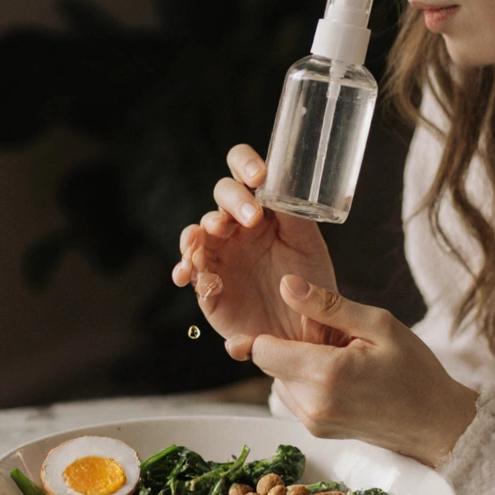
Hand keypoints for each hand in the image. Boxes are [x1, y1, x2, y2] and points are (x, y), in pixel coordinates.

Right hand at [172, 144, 344, 359]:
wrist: (305, 331)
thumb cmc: (310, 283)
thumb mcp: (308, 244)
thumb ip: (294, 215)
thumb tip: (281, 187)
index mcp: (263, 207)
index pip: (245, 172)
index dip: (244, 163)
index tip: (258, 176)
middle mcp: (238, 226)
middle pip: (221, 195)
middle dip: (231, 201)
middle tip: (250, 217)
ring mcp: (220, 254)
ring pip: (197, 230)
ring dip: (197, 230)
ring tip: (204, 238)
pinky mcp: (208, 285)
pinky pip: (188, 270)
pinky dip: (183, 267)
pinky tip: (187, 273)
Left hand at [251, 275, 479, 466]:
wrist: (436, 423)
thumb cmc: (416, 372)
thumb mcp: (378, 325)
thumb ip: (326, 305)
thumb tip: (286, 286)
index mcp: (325, 374)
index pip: (262, 349)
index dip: (274, 329)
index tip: (305, 323)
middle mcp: (312, 404)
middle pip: (270, 363)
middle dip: (294, 344)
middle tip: (337, 341)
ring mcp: (313, 422)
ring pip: (280, 379)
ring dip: (300, 364)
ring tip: (342, 359)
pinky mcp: (317, 429)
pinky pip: (294, 395)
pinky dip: (308, 381)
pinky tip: (341, 376)